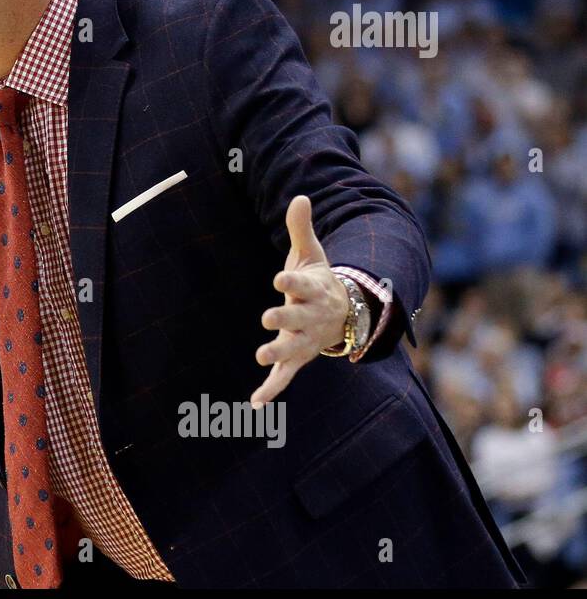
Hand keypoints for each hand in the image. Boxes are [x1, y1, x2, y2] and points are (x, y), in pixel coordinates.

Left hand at [251, 195, 348, 408]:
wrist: (344, 313)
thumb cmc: (319, 281)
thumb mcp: (310, 254)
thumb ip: (301, 228)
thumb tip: (299, 195)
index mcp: (313, 290)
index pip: (301, 284)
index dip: (291, 280)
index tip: (279, 277)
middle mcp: (310, 317)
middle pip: (296, 318)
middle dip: (283, 319)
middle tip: (268, 317)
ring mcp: (305, 340)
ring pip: (291, 349)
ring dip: (277, 354)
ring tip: (261, 357)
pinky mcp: (297, 358)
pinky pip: (285, 377)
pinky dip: (271, 390)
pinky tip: (255, 402)